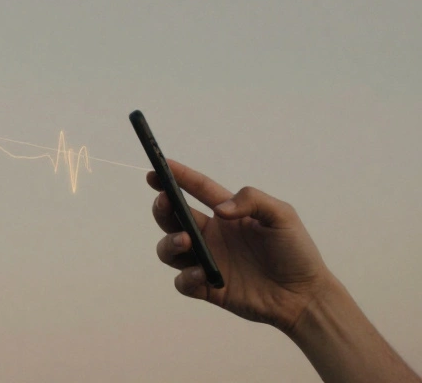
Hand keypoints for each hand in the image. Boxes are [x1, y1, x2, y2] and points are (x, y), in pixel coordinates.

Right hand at [149, 159, 330, 332]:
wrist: (305, 296)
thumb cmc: (297, 252)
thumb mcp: (282, 215)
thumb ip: (251, 200)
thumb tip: (220, 209)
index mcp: (227, 214)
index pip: (197, 190)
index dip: (177, 176)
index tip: (157, 167)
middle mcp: (212, 235)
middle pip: (173, 217)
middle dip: (163, 207)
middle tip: (165, 202)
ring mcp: (208, 261)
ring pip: (169, 248)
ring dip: (169, 242)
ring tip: (185, 241)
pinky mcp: (208, 288)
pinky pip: (183, 281)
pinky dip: (185, 276)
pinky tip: (201, 273)